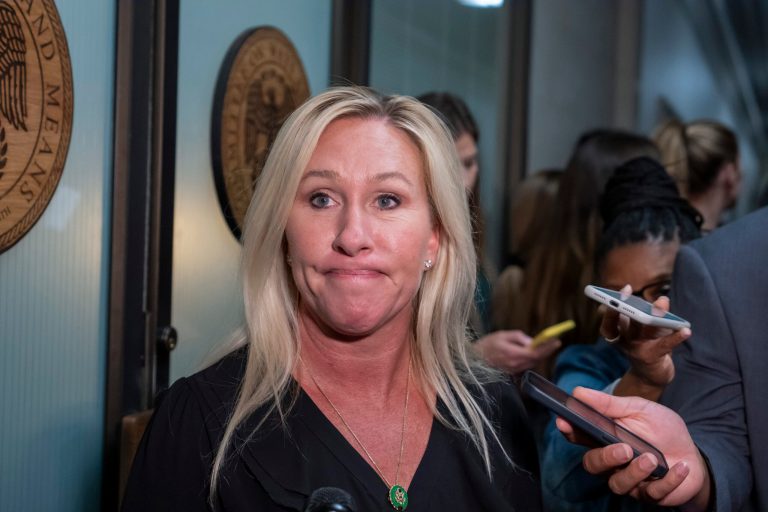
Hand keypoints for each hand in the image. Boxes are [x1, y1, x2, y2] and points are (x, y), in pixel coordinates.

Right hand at [474, 330, 559, 373]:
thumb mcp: (502, 335)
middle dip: (547, 351)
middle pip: (536, 359)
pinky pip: (527, 365)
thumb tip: (532, 342)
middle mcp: (515, 364)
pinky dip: (533, 359)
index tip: (556, 341)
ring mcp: (514, 370)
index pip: (535, 352)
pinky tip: (535, 353)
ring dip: (541, 355)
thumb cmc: (487, 344)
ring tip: (547, 346)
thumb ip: (519, 337)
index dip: (547, 347)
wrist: (475, 358)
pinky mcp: (513, 372)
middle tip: (554, 342)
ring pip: (533, 363)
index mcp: (513, 354)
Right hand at [556, 387, 710, 509]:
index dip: (569, 430)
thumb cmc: (662, 429)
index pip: (579, 436)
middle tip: (623, 449)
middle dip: (605, 457)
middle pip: (593, 464)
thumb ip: (610, 404)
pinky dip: (668, 480)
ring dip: (635, 472)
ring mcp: (629, 479)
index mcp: (605, 437)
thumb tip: (579, 392)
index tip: (565, 423)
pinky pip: (652, 493)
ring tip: (652, 458)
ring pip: (618, 484)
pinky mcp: (650, 494)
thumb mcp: (640, 409)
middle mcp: (612, 461)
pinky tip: (680, 467)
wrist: (692, 454)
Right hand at [601, 286, 690, 394]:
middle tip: (631, 292)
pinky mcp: (652, 357)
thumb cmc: (647, 345)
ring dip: (652, 316)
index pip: (609, 321)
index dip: (612, 306)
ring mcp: (636, 349)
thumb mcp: (646, 328)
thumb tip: (663, 299)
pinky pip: (663, 345)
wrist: (651, 375)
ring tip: (662, 302)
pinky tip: (686, 330)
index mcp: (618, 332)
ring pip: (642, 330)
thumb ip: (653, 313)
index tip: (626, 288)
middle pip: (623, 322)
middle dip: (626, 306)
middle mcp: (624, 340)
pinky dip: (675, 338)